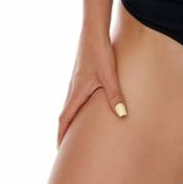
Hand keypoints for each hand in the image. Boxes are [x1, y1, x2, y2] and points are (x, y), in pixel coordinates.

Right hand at [57, 25, 128, 147]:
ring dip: (70, 120)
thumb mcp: (109, 75)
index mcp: (76, 92)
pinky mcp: (80, 75)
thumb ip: (115, 95)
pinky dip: (75, 109)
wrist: (93, 32)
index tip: (60, 152)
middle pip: (65, 115)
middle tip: (66, 149)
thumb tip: (122, 115)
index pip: (65, 120)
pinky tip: (84, 109)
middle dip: (64, 132)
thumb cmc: (100, 53)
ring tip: (75, 133)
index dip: (62, 136)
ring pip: (69, 105)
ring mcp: (75, 81)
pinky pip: (74, 97)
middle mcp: (72, 88)